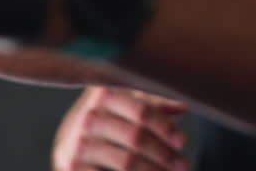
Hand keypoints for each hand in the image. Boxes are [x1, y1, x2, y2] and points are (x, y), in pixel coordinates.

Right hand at [53, 86, 188, 170]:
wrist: (71, 145)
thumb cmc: (109, 121)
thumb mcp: (129, 107)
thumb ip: (155, 104)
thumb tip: (184, 105)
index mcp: (105, 93)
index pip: (142, 111)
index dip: (165, 127)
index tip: (182, 142)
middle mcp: (89, 116)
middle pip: (136, 137)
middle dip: (163, 154)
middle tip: (183, 165)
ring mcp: (78, 143)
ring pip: (127, 162)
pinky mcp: (72, 167)